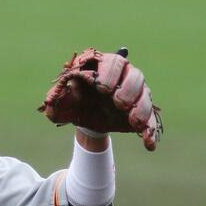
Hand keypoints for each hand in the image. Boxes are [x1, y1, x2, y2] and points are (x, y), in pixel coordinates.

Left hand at [38, 47, 162, 150]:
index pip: (113, 61)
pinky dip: (151, 130)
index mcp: (103, 68)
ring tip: (134, 121)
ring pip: (146, 95)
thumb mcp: (61, 103)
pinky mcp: (140, 111)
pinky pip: (151, 118)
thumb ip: (55, 100)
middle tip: (119, 103)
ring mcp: (134, 94)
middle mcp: (123, 77)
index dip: (110, 72)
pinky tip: (149, 144)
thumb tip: (53, 100)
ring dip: (142, 108)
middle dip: (129, 89)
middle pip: (135, 75)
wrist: (84, 118)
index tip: (101, 87)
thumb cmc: (73, 102)